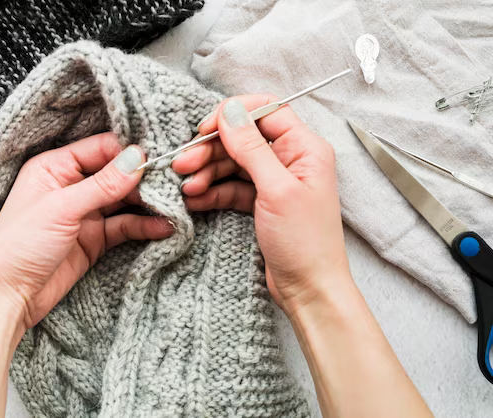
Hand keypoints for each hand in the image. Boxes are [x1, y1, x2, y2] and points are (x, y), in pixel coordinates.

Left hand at [0, 133, 172, 327]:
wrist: (7, 296)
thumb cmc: (20, 244)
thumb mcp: (62, 208)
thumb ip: (103, 184)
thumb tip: (137, 157)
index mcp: (55, 167)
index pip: (102, 149)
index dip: (129, 154)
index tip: (158, 160)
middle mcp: (72, 186)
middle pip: (117, 174)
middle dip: (144, 181)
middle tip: (174, 186)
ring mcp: (85, 213)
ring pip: (124, 201)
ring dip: (148, 204)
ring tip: (176, 207)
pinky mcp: (94, 239)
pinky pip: (124, 226)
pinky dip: (144, 227)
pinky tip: (164, 228)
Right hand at [172, 95, 350, 314]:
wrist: (309, 290)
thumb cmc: (305, 242)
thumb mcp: (276, 190)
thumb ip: (251, 147)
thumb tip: (230, 111)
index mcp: (305, 148)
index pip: (266, 110)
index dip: (233, 115)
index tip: (205, 128)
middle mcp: (290, 160)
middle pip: (243, 139)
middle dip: (211, 150)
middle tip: (183, 164)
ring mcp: (274, 182)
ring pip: (233, 164)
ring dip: (207, 173)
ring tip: (186, 188)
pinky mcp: (261, 202)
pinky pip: (232, 187)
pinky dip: (212, 192)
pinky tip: (194, 199)